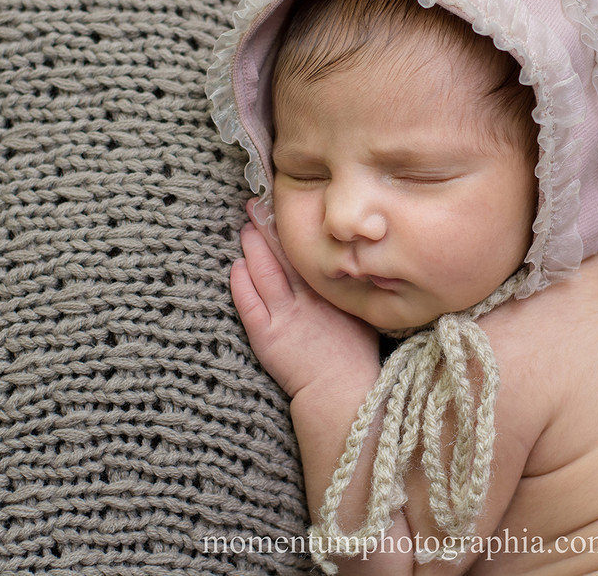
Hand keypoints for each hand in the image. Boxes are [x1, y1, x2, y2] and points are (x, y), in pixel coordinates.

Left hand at [230, 198, 379, 399]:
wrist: (344, 394)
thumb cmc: (356, 358)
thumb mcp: (361, 314)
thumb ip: (350, 289)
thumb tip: (346, 266)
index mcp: (333, 290)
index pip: (310, 251)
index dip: (296, 228)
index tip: (287, 207)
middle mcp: (308, 298)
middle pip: (284, 254)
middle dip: (269, 227)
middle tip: (256, 204)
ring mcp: (286, 316)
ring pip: (265, 272)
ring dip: (253, 248)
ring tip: (246, 228)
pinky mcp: (267, 336)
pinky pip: (250, 303)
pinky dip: (242, 283)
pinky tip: (236, 266)